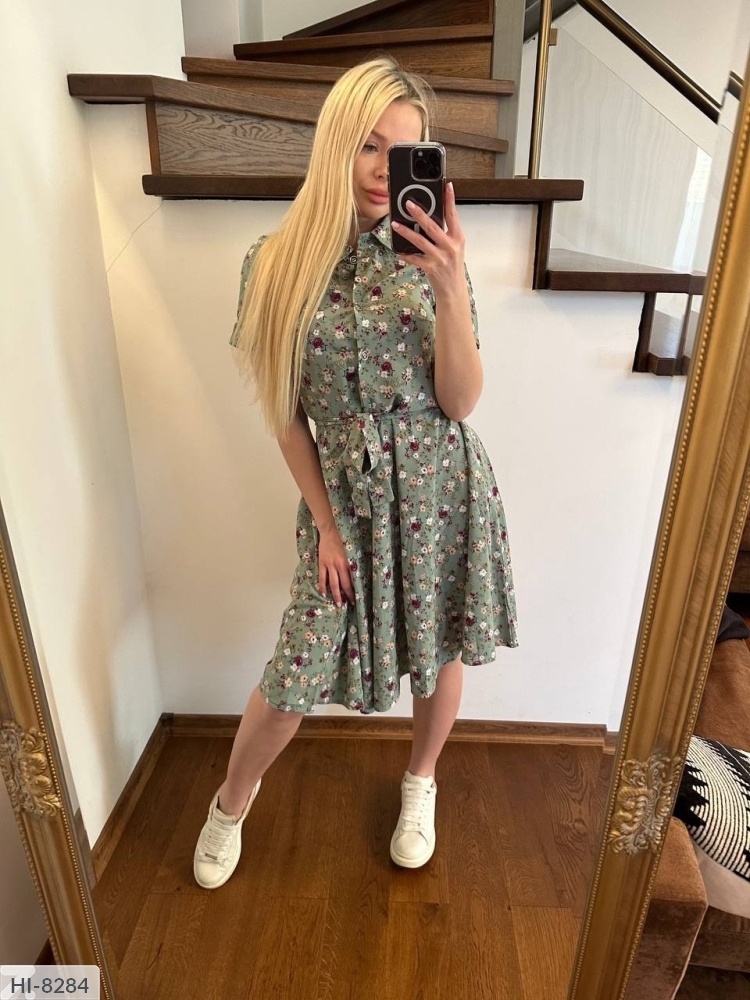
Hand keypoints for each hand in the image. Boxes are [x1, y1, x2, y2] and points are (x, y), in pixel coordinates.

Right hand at [317, 524, 355, 606]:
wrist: (331, 531)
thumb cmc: (343, 540)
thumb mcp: (352, 551)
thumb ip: (353, 563)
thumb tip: (358, 575)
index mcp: (349, 562)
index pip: (353, 580)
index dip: (355, 590)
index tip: (358, 598)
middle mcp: (340, 565)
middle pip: (344, 584)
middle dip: (347, 595)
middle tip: (350, 604)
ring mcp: (330, 565)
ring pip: (333, 584)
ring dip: (336, 595)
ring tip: (338, 604)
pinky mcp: (322, 563)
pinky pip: (322, 577)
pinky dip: (322, 586)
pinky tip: (323, 594)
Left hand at [391, 181, 465, 297]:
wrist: (453, 290)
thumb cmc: (452, 267)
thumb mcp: (455, 247)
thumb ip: (445, 233)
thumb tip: (428, 218)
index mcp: (458, 238)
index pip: (453, 215)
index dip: (450, 199)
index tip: (446, 185)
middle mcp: (450, 247)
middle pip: (432, 226)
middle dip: (419, 214)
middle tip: (408, 204)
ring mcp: (440, 258)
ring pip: (420, 241)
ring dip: (406, 232)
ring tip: (395, 224)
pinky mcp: (430, 268)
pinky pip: (414, 258)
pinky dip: (405, 253)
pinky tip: (397, 249)